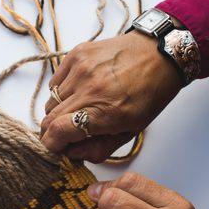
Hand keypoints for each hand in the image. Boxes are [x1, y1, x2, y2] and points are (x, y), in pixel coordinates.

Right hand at [40, 31, 181, 162]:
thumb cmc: (148, 96)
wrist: (159, 55)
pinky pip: (55, 82)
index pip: (58, 131)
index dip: (52, 145)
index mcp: (106, 112)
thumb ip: (98, 150)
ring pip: (50, 101)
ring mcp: (81, 69)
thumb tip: (71, 154)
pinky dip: (61, 93)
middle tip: (64, 136)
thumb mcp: (130, 132)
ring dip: (57, 113)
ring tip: (76, 111)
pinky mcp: (77, 54)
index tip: (56, 149)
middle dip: (52, 133)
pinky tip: (78, 93)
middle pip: (49, 118)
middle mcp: (90, 89)